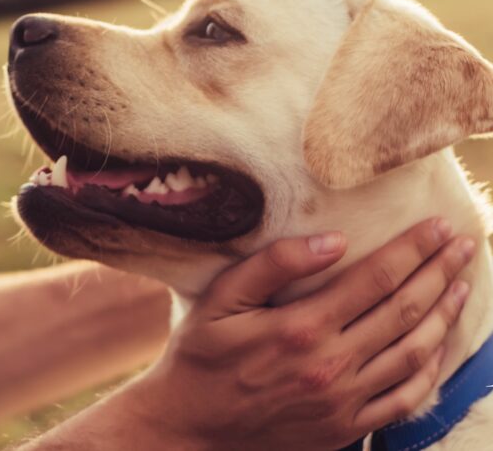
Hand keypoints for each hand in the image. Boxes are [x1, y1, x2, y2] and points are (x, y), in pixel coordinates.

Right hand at [121, 219, 474, 449]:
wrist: (190, 429)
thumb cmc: (199, 357)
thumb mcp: (219, 300)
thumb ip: (273, 265)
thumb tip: (333, 241)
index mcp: (301, 327)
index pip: (376, 278)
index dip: (413, 249)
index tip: (439, 226)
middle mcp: (331, 365)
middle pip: (405, 311)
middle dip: (440, 273)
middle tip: (464, 245)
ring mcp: (343, 401)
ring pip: (414, 353)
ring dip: (444, 316)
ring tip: (462, 286)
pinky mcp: (345, 428)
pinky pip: (405, 398)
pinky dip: (431, 369)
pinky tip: (439, 346)